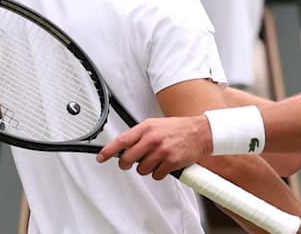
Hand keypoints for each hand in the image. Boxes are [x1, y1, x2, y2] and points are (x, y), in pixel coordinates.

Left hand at [96, 116, 211, 180]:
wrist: (199, 132)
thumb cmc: (177, 129)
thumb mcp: (155, 125)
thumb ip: (139, 135)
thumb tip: (123, 147)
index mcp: (146, 128)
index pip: (122, 140)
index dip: (108, 151)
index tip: (101, 157)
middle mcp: (152, 139)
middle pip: (128, 159)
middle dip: (126, 164)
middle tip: (130, 163)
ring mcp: (162, 151)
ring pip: (142, 170)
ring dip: (146, 168)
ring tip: (155, 160)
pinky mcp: (171, 162)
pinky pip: (156, 175)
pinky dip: (158, 173)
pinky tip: (164, 164)